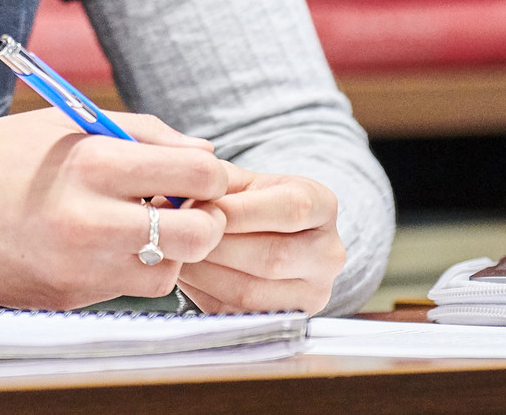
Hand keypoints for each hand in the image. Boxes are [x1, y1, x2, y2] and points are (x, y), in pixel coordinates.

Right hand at [0, 109, 235, 311]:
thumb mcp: (68, 124)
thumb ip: (142, 134)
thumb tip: (203, 156)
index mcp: (95, 163)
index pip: (196, 174)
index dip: (210, 174)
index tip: (199, 176)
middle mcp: (93, 220)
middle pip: (198, 235)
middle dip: (205, 221)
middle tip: (188, 210)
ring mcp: (81, 268)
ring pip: (168, 273)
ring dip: (167, 252)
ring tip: (137, 228)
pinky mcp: (68, 298)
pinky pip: (122, 288)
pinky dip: (122, 268)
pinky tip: (93, 244)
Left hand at [175, 170, 345, 314]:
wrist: (265, 237)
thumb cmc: (248, 203)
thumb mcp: (240, 181)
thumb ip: (215, 183)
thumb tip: (181, 198)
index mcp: (323, 207)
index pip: (292, 209)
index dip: (242, 211)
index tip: (201, 206)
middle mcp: (327, 255)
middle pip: (273, 257)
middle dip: (216, 246)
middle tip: (180, 234)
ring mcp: (311, 295)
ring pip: (252, 293)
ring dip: (205, 273)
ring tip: (178, 253)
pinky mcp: (283, 323)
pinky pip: (238, 315)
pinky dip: (204, 295)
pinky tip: (188, 274)